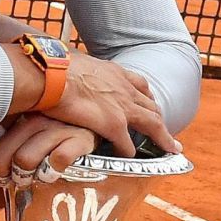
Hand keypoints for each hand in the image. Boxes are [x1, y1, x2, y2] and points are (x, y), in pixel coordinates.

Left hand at [0, 113, 98, 180]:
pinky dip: (53, 172)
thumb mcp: (24, 124)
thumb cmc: (56, 123)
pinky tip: (55, 171)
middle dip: (4, 176)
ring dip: (27, 176)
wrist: (102, 111)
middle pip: (3, 156)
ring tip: (35, 176)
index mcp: (20, 110)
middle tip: (14, 180)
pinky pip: (56, 161)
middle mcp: (37, 117)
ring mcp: (58, 127)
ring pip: (25, 161)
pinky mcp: (81, 138)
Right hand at [39, 51, 177, 160]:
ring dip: (162, 137)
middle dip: (160, 117)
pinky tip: (128, 159)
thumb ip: (77, 68)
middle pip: (151, 105)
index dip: (146, 96)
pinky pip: (127, 146)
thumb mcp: (74, 61)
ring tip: (170, 147)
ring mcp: (122, 107)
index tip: (149, 102)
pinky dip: (129, 153)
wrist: (51, 73)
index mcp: (114, 72)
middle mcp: (124, 88)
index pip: (138, 84)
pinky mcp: (114, 125)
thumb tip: (64, 68)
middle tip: (165, 128)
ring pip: (153, 124)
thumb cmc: (54, 66)